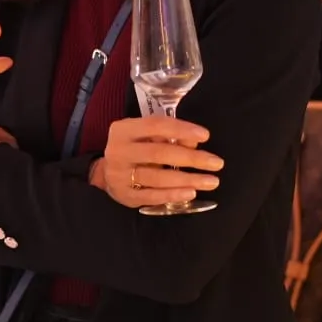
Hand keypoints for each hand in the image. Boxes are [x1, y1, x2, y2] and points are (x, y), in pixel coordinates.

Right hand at [89, 116, 222, 210]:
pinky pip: (152, 196)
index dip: (182, 129)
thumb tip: (195, 142)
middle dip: (191, 158)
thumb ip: (168, 136)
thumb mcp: (146, 136)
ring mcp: (120, 175)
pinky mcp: (125, 195)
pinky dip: (173, 195)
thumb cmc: (133, 149)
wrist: (105, 173)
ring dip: (187, 179)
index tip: (205, 136)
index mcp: (124, 130)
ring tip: (211, 181)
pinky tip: (191, 193)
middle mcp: (119, 151)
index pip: (155, 125)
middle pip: (159, 153)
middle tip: (217, 163)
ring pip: (157, 178)